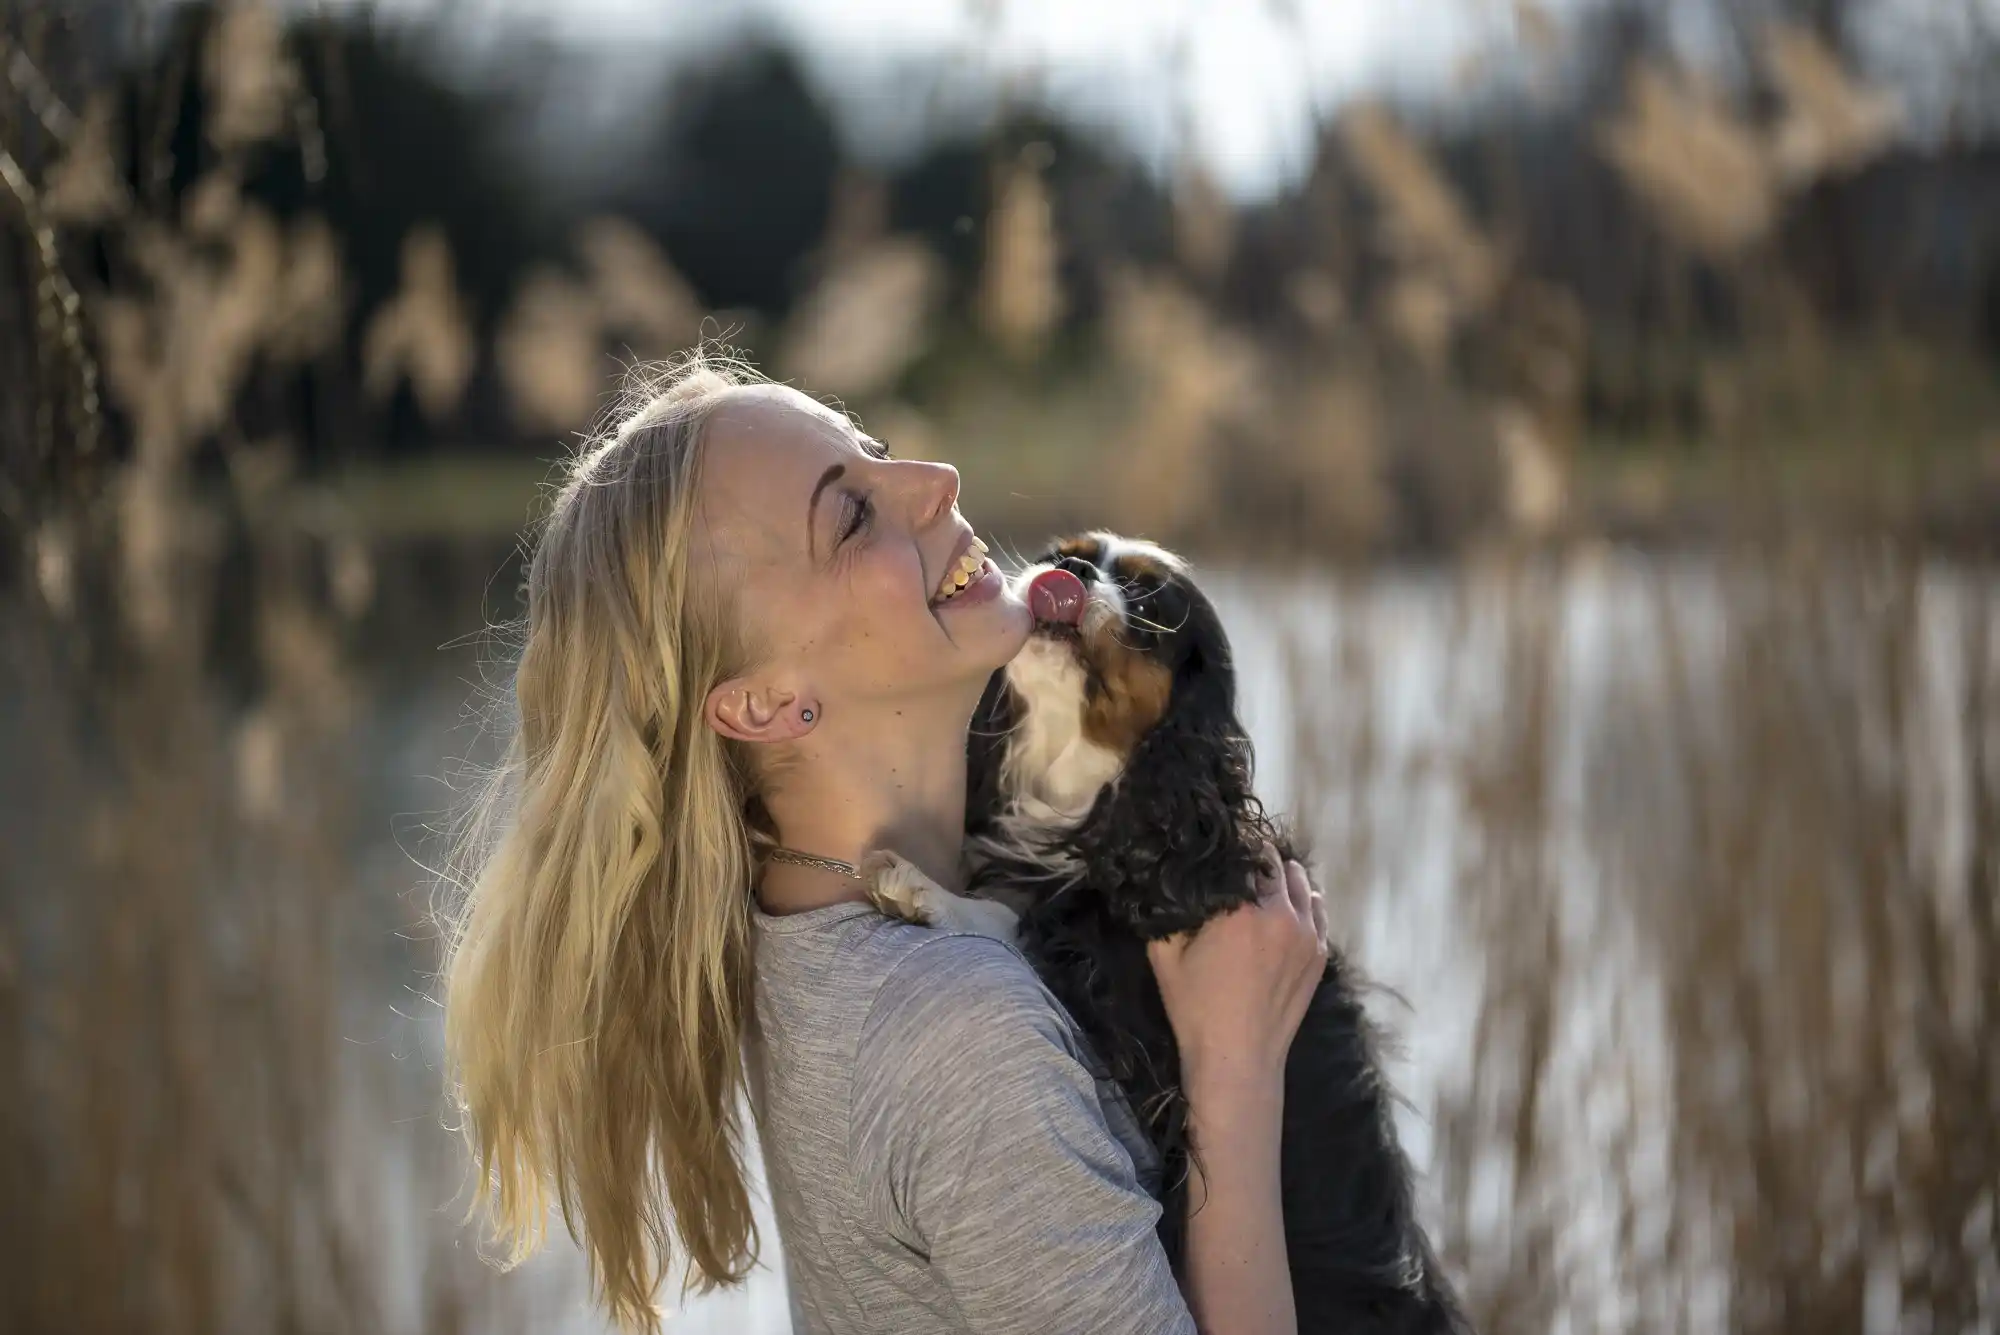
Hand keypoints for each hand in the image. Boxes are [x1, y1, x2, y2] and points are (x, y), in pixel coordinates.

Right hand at [1145, 844, 1327, 1087]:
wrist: (1238, 1059)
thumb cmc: (1196, 1009)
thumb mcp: (1164, 956)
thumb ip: (1169, 912)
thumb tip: (1172, 880)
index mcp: (1242, 910)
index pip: (1245, 853)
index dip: (1231, 846)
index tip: (1217, 849)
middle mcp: (1282, 914)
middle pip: (1275, 864)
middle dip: (1255, 860)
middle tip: (1235, 867)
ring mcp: (1307, 934)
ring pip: (1301, 883)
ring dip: (1281, 877)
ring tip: (1260, 884)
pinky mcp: (1319, 953)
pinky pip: (1317, 910)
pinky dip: (1303, 901)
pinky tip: (1286, 907)